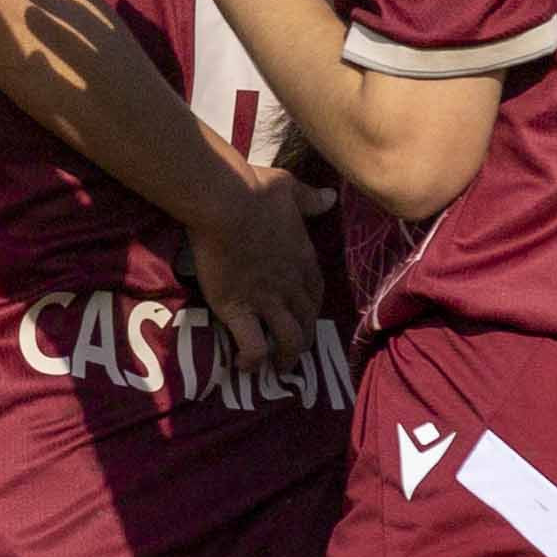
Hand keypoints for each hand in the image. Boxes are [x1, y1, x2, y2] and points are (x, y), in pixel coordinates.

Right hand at [179, 167, 326, 374]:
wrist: (227, 201)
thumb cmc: (254, 191)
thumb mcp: (289, 188)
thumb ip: (309, 198)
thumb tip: (330, 197)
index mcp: (303, 259)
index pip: (315, 292)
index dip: (312, 309)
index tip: (304, 315)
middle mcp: (290, 285)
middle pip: (306, 322)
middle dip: (303, 340)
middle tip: (292, 350)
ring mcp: (266, 300)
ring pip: (288, 340)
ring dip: (286, 357)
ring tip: (277, 368)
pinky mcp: (239, 309)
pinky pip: (253, 346)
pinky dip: (252, 360)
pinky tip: (244, 365)